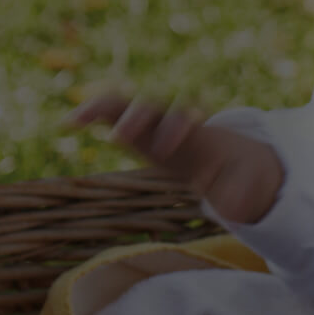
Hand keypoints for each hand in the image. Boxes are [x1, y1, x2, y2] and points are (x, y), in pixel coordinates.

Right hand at [65, 94, 283, 223]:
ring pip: (129, 103)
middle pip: (156, 106)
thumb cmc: (238, 173)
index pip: (187, 118)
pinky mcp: (136, 131)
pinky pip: (112, 113)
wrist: (233, 159)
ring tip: (76, 120)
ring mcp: (154, 124)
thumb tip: (234, 210)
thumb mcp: (245, 185)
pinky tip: (67, 123)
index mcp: (201, 134)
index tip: (165, 148)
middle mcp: (175, 122)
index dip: (174, 126)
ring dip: (106, 108)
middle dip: (137, 116)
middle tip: (120, 137)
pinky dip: (92, 113)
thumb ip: (241, 193)